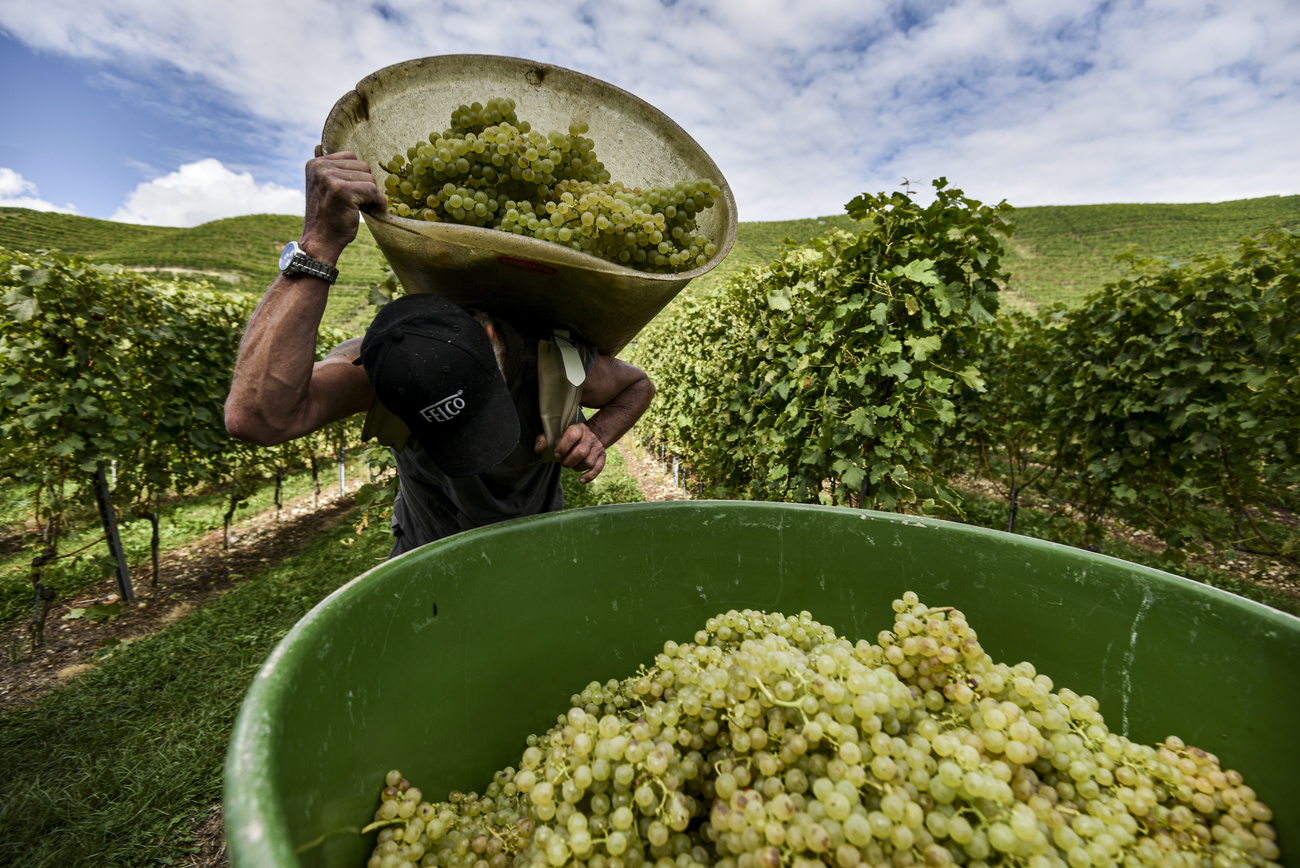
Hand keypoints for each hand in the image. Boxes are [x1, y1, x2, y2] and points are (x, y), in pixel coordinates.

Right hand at [300, 147, 387, 262]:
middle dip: (366, 185)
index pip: (350, 156)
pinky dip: (378, 203)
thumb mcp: (322, 186)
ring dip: (371, 196)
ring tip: (359, 208)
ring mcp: (330, 177)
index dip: (357, 177)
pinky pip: (373, 191)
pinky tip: (372, 212)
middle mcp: (320, 167)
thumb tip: (318, 145)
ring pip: (369, 178)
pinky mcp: (343, 190)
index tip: (350, 194)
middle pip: (363, 166)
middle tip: (356, 203)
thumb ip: (324, 167)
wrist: (321, 241)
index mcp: (315, 163)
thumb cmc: (327, 216)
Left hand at [535, 423, 605, 482]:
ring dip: (576, 468)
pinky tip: (581, 480)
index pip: (572, 435)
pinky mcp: (602, 456)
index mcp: (578, 428)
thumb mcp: (555, 434)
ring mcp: (597, 446)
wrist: (585, 436)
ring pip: (588, 462)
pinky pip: (598, 468)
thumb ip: (544, 440)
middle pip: (581, 452)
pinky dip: (589, 476)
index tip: (556, 454)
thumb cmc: (566, 438)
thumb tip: (539, 449)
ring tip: (571, 465)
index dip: (563, 446)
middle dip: (568, 461)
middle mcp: (590, 436)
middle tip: (563, 462)